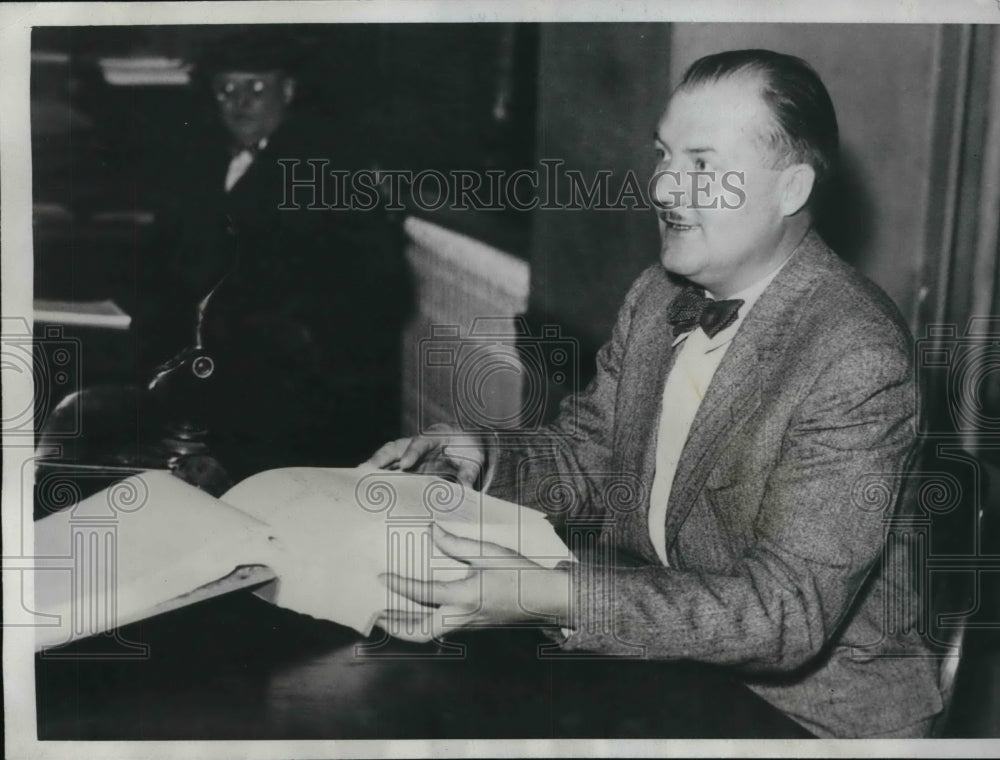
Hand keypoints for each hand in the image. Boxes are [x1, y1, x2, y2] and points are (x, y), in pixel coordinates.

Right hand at [365, 423, 488, 488]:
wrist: (465, 445)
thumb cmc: (468, 450)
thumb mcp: (474, 460)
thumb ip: (468, 473)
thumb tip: (465, 490)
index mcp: (436, 436)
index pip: (421, 442)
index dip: (412, 452)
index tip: (405, 464)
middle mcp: (417, 444)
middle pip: (395, 448)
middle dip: (381, 458)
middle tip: (367, 470)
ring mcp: (409, 455)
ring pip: (388, 459)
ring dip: (374, 469)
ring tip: (360, 481)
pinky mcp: (406, 467)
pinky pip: (390, 471)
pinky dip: (379, 478)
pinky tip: (369, 489)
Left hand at [375, 523, 570, 643]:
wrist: (547, 599)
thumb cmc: (522, 574)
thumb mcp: (490, 553)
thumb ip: (457, 544)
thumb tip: (432, 531)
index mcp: (464, 596)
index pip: (421, 594)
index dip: (398, 584)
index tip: (381, 575)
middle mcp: (462, 616)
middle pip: (418, 631)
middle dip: (394, 624)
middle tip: (375, 612)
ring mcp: (467, 625)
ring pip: (427, 635)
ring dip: (405, 628)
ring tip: (387, 615)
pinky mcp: (473, 626)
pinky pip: (440, 630)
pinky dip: (422, 624)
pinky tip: (416, 611)